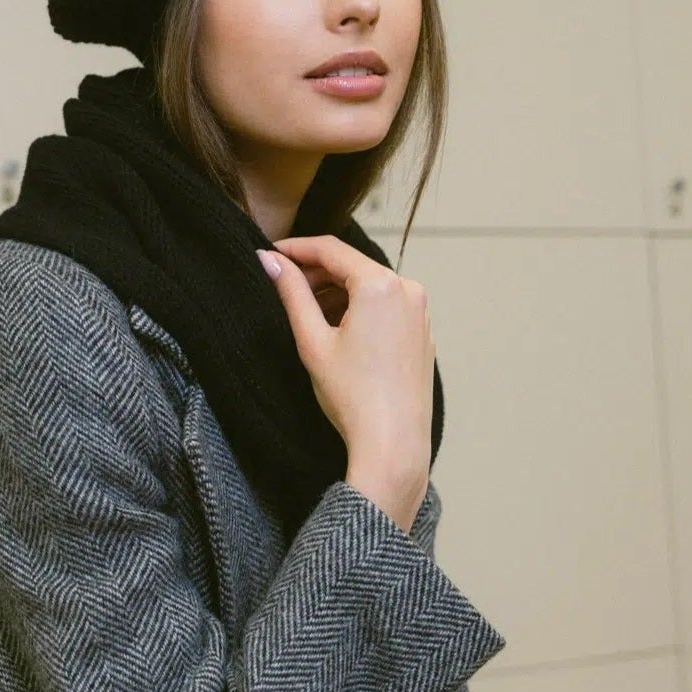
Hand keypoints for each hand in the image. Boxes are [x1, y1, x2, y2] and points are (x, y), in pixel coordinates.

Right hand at [259, 233, 433, 473]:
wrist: (393, 442)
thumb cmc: (352, 396)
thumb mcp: (312, 341)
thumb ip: (291, 293)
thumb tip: (268, 261)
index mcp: (381, 285)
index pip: (332, 250)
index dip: (297, 249)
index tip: (272, 254)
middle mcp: (408, 290)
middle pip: (354, 267)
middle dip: (318, 274)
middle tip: (285, 286)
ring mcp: (420, 313)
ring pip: (371, 287)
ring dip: (338, 293)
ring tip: (308, 314)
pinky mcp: (423, 334)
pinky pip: (388, 307)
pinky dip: (361, 310)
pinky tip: (339, 332)